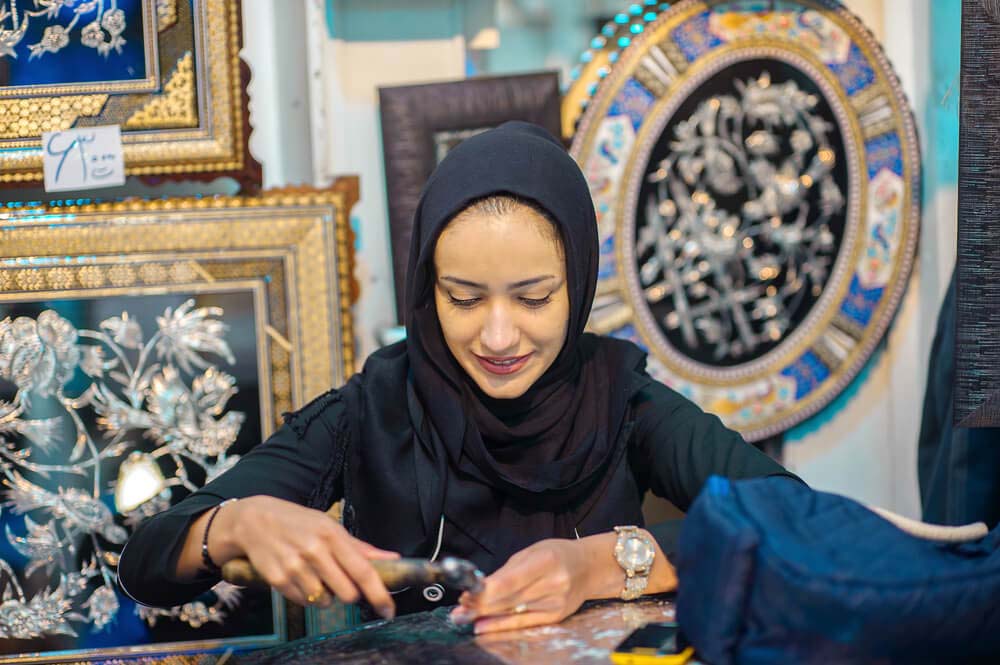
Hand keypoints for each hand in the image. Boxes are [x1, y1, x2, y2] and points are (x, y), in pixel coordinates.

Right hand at [215, 496, 399, 616]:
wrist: (254, 521)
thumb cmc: (297, 522)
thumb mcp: (329, 526)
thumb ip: (359, 547)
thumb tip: (391, 558)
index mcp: (332, 535)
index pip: (363, 571)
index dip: (379, 594)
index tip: (388, 609)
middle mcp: (314, 551)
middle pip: (347, 593)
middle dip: (349, 593)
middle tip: (340, 580)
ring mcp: (295, 566)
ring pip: (324, 601)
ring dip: (325, 594)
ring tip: (314, 574)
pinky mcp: (278, 579)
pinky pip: (303, 601)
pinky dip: (306, 595)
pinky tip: (299, 577)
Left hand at [450, 538, 587, 633]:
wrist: (589, 567)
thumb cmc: (557, 555)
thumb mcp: (532, 552)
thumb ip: (507, 570)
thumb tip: (480, 586)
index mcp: (545, 560)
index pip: (509, 581)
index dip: (484, 591)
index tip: (466, 593)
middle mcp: (552, 584)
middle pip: (508, 599)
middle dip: (479, 604)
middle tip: (459, 608)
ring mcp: (555, 602)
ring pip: (512, 612)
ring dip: (485, 615)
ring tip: (463, 616)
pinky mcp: (555, 616)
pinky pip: (523, 623)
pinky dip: (500, 625)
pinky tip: (483, 626)